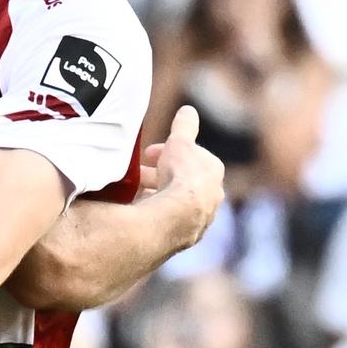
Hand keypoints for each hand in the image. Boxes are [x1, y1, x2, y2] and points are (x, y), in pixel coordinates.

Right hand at [145, 106, 226, 247]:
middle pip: (182, 182)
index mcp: (213, 174)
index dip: (169, 152)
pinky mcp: (184, 237)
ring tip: (133, 190)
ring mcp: (198, 220)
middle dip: (160, 174)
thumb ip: (184, 126)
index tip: (150, 152)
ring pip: (174, 202)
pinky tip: (137, 209)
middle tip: (141, 171)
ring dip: (155, 194)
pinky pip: (167, 221)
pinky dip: (153, 212)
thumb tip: (188, 110)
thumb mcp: (180, 142)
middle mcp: (211, 198)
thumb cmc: (181, 176)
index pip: (192, 158)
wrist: (177, 217)